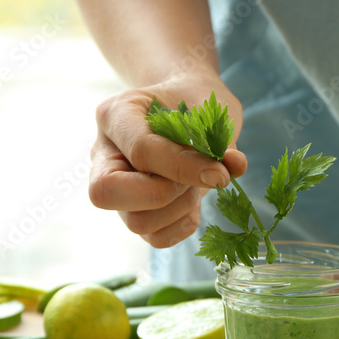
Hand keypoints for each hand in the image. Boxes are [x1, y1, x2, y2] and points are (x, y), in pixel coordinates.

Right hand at [88, 75, 246, 247]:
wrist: (187, 104)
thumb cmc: (194, 100)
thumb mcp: (208, 107)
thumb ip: (220, 138)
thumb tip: (235, 165)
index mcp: (114, 116)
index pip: (140, 151)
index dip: (183, 167)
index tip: (221, 173)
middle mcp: (103, 154)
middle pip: (107, 193)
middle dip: (163, 193)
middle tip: (194, 178)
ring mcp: (115, 187)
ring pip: (135, 222)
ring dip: (179, 209)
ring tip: (196, 185)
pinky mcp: (134, 212)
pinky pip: (155, 237)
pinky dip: (183, 225)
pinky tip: (194, 201)